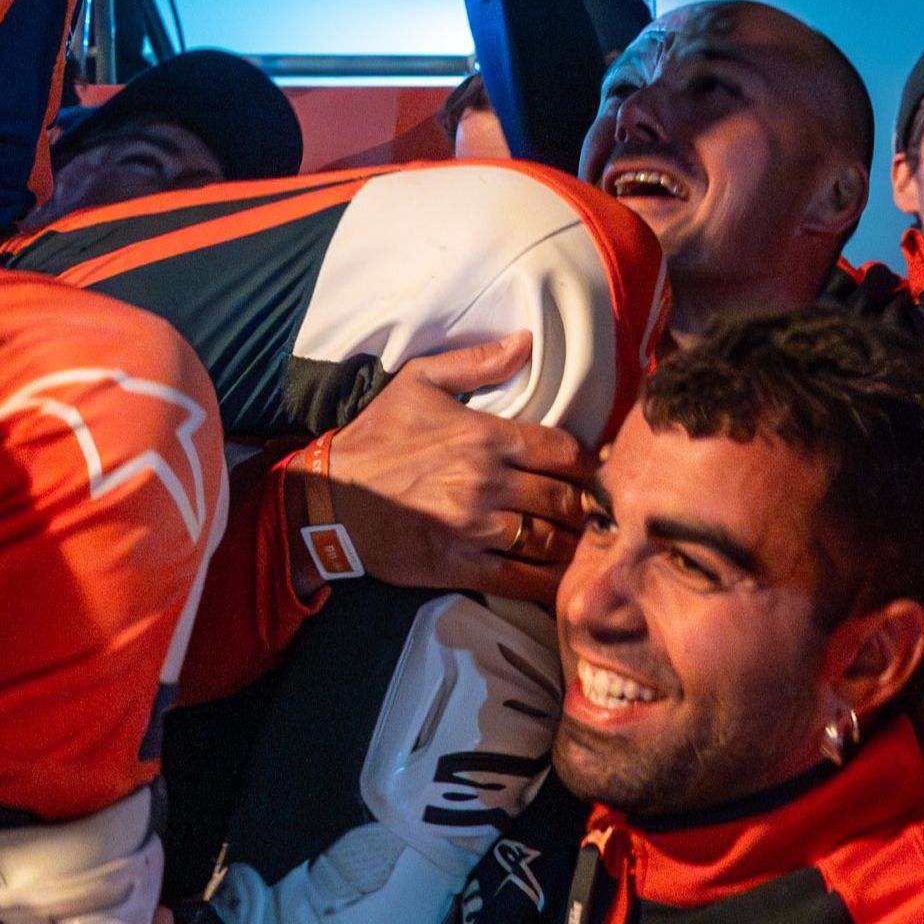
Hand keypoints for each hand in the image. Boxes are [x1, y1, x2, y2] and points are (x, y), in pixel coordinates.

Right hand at [308, 338, 591, 602]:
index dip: (589, 462)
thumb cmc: (376, 436)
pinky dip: (546, 582)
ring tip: (579, 542)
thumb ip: (476, 361)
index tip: (594, 470)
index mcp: (484, 436)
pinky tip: (557, 578)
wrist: (329, 497)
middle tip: (594, 511)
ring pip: (549, 541)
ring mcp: (474, 528)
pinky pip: (519, 579)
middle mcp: (486, 482)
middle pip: (564, 499)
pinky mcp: (460, 566)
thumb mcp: (418, 381)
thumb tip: (526, 341)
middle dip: (585, 506)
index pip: (563, 450)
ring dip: (571, 544)